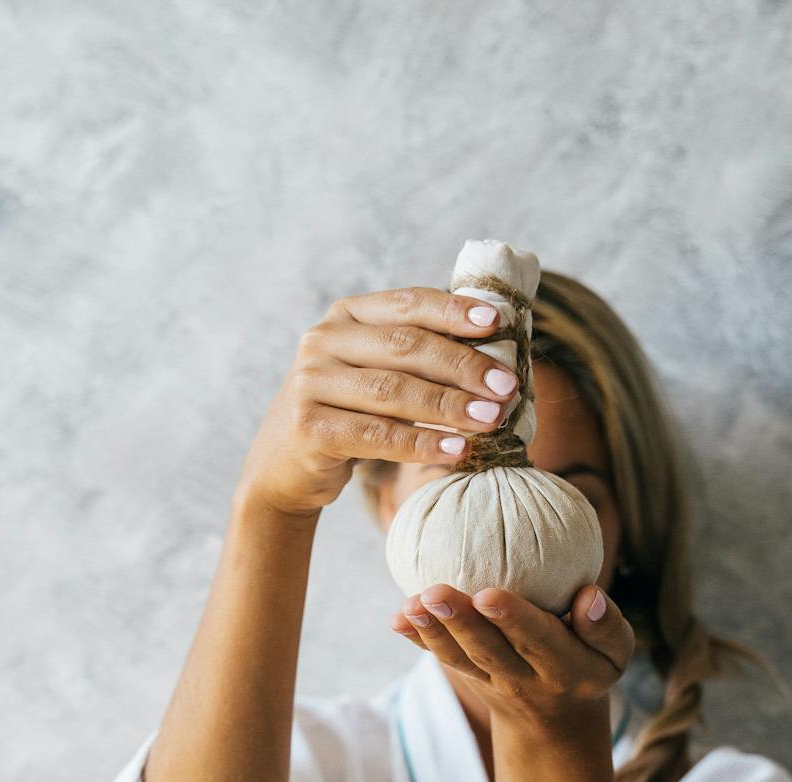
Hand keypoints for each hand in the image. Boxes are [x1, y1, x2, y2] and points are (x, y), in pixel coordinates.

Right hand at [237, 286, 527, 519]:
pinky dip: (422, 443)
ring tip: (493, 418)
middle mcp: (323, 341)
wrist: (284, 468)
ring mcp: (311, 383)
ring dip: (450, 405)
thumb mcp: (373, 372)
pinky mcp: (309, 427)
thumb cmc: (348, 414)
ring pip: (394, 391)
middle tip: (507, 385)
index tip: (498, 321)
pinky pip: (377, 435)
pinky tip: (457, 451)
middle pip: (406, 346)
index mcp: (346, 315)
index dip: (454, 310)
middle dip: (463, 365)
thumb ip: (416, 355)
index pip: (408, 303)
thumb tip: (496, 355)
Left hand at [390, 581, 635, 732]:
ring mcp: (492, 681)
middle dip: (460, 623)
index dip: (514, 620)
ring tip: (410, 606)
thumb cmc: (589, 663)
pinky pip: (443, 659)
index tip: (489, 595)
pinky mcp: (470, 678)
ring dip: (432, 633)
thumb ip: (607, 626)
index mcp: (565, 668)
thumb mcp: (615, 653)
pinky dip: (419, 640)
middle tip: (434, 594)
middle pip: (489, 651)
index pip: (539, 641)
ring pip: (460, 659)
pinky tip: (398, 618)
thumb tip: (589, 596)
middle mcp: (524, 678)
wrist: (556, 719)